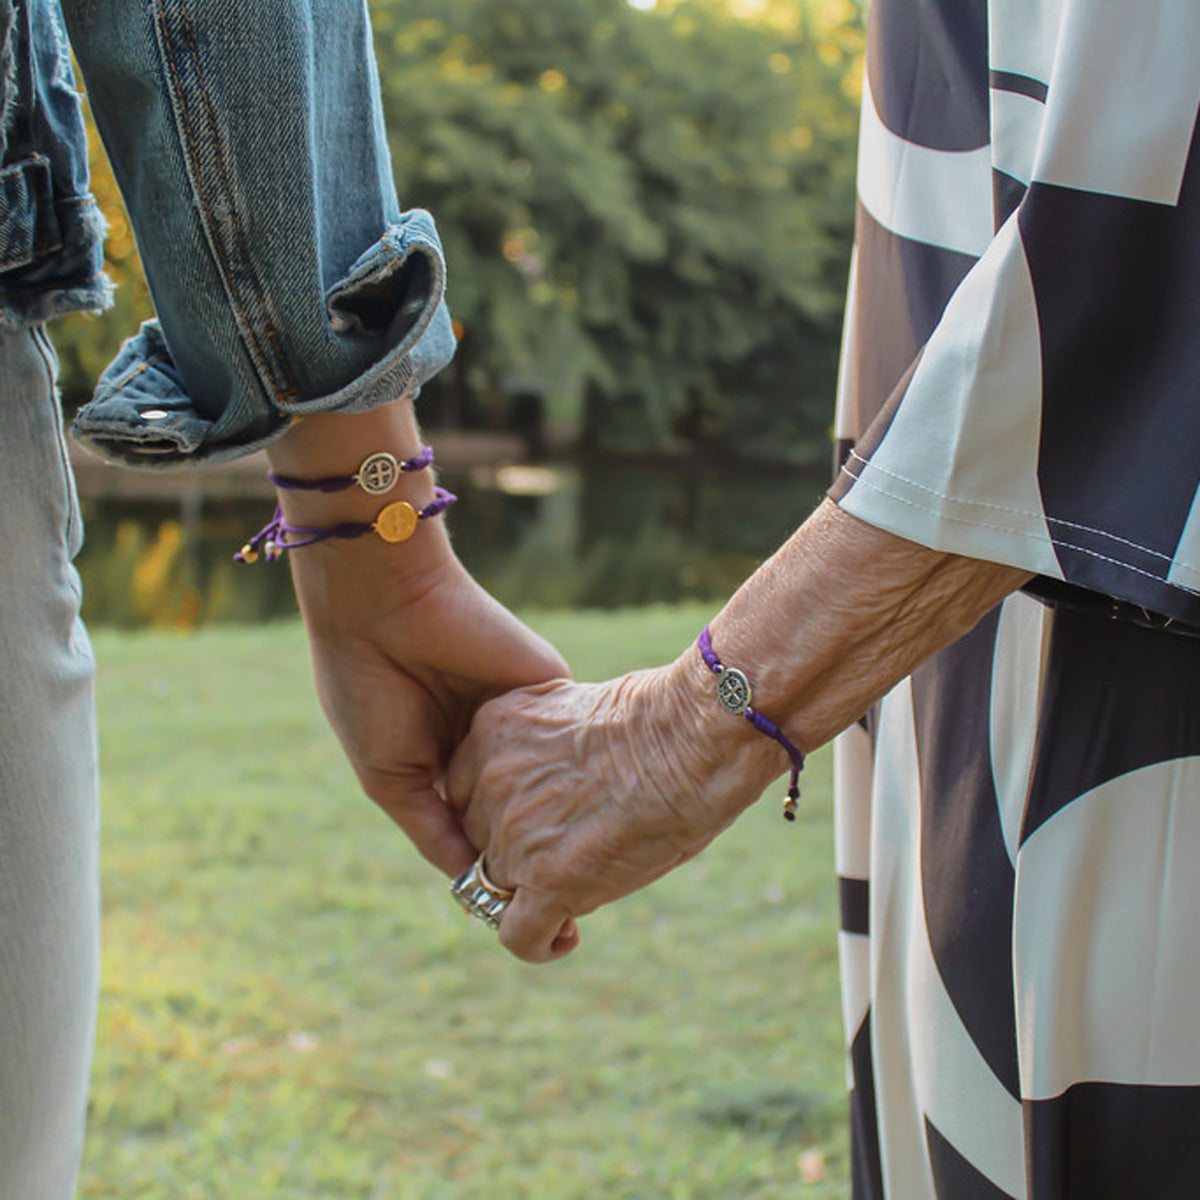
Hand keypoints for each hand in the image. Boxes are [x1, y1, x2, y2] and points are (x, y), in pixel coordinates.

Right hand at [267, 404, 568, 877]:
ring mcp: (524, 723)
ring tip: (583, 879)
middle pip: (525, 815)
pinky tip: (593, 824)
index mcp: (444, 767)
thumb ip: (436, 832)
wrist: (387, 606)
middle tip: (569, 917)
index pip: (482, 830)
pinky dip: (579, 784)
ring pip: (555, 789)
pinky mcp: (553, 693)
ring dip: (566, 828)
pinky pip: (573, 747)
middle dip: (541, 859)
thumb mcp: (393, 778)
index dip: (501, 875)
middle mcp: (489, 748)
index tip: (532, 924)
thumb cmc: (369, 690)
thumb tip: (475, 890)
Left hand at [445, 659, 784, 961]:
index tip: (538, 817)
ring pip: (493, 886)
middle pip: (479, 837)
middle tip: (565, 850)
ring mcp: (515, 835)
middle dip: (515, 849)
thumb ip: (545, 746)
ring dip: (528, 894)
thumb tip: (557, 786)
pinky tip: (568, 933)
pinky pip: (518, 936)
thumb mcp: (576, 707)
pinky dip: (541, 943)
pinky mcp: (548, 883)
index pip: (467, 787)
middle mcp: (491, 781)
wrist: (694, 736)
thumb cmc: (660, 715)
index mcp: (494, 728)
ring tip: (574, 894)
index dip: (499, 809)